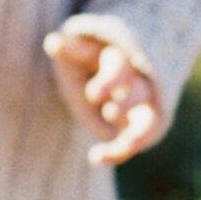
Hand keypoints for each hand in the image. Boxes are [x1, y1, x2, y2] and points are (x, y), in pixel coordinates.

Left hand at [44, 29, 164, 166]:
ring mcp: (141, 105)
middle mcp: (136, 81)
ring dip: (138, 133)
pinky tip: (96, 157)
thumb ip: (68, 50)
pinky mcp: (140, 125)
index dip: (111, 82)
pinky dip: (119, 152)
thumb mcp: (77, 52)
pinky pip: (135, 141)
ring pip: (148, 119)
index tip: (95, 95)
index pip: (121, 68)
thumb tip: (52, 42)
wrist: (99, 75)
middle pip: (139, 90)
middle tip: (110, 112)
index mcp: (119, 59)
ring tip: (127, 146)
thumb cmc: (86, 59)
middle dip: (127, 102)